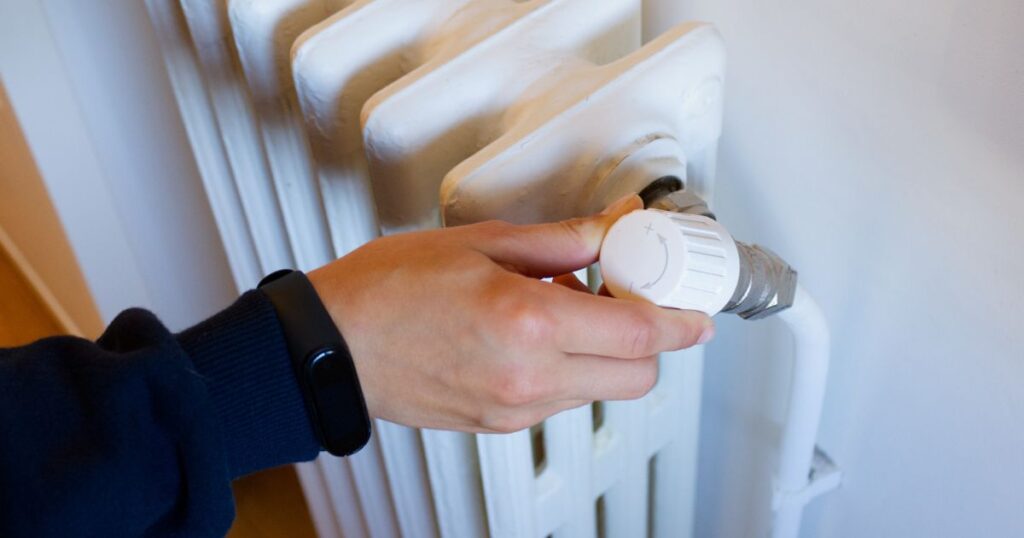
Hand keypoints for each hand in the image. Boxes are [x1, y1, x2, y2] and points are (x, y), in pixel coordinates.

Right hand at [308, 194, 713, 432]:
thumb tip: (616, 225)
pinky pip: (560, 400)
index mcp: (527, 324)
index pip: (639, 336)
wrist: (332, 347)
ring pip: (600, 391)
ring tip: (565, 307)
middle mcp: (528, 379)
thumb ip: (563, 241)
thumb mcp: (482, 244)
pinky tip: (536, 333)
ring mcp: (513, 409)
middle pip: (635, 378)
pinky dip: (569, 369)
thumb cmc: (388, 290)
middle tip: (627, 298)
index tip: (696, 310)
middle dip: (649, 342)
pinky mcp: (498, 425)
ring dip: (605, 353)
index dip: (680, 322)